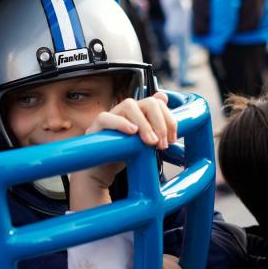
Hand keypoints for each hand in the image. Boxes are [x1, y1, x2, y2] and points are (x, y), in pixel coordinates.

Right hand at [71, 92, 177, 210]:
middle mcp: (124, 111)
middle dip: (160, 123)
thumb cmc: (123, 154)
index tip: (172, 140)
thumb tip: (164, 98)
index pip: (157, 103)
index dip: (168, 119)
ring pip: (129, 106)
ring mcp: (110, 116)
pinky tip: (132, 132)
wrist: (101, 171)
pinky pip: (105, 118)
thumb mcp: (145, 141)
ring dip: (144, 124)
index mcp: (138, 112)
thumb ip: (155, 124)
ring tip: (151, 142)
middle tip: (162, 144)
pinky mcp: (96, 127)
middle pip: (147, 102)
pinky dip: (120, 123)